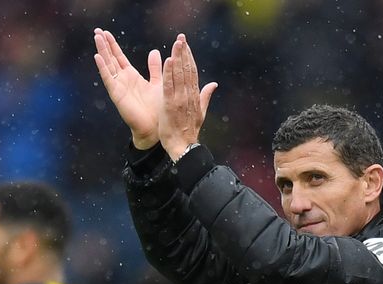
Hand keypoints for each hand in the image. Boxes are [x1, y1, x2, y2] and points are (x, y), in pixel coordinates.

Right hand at [93, 28, 162, 149]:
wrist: (155, 127)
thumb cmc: (157, 109)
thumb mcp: (158, 82)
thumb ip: (154, 68)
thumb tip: (154, 52)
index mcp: (132, 76)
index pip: (119, 57)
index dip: (113, 45)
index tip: (106, 33)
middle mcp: (123, 80)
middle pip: (110, 58)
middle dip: (104, 44)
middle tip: (97, 30)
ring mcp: (118, 87)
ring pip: (108, 65)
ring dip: (102, 51)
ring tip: (96, 37)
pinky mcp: (117, 94)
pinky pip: (108, 79)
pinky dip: (103, 68)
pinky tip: (97, 56)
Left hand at [159, 34, 217, 159]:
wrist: (184, 147)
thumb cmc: (189, 131)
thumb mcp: (200, 112)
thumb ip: (205, 96)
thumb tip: (214, 84)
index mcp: (195, 96)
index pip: (192, 72)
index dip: (189, 57)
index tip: (186, 45)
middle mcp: (188, 95)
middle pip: (187, 70)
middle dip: (184, 53)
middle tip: (181, 37)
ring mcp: (179, 100)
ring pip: (179, 75)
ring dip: (177, 58)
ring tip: (176, 44)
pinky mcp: (169, 105)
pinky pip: (169, 86)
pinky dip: (169, 74)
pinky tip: (168, 61)